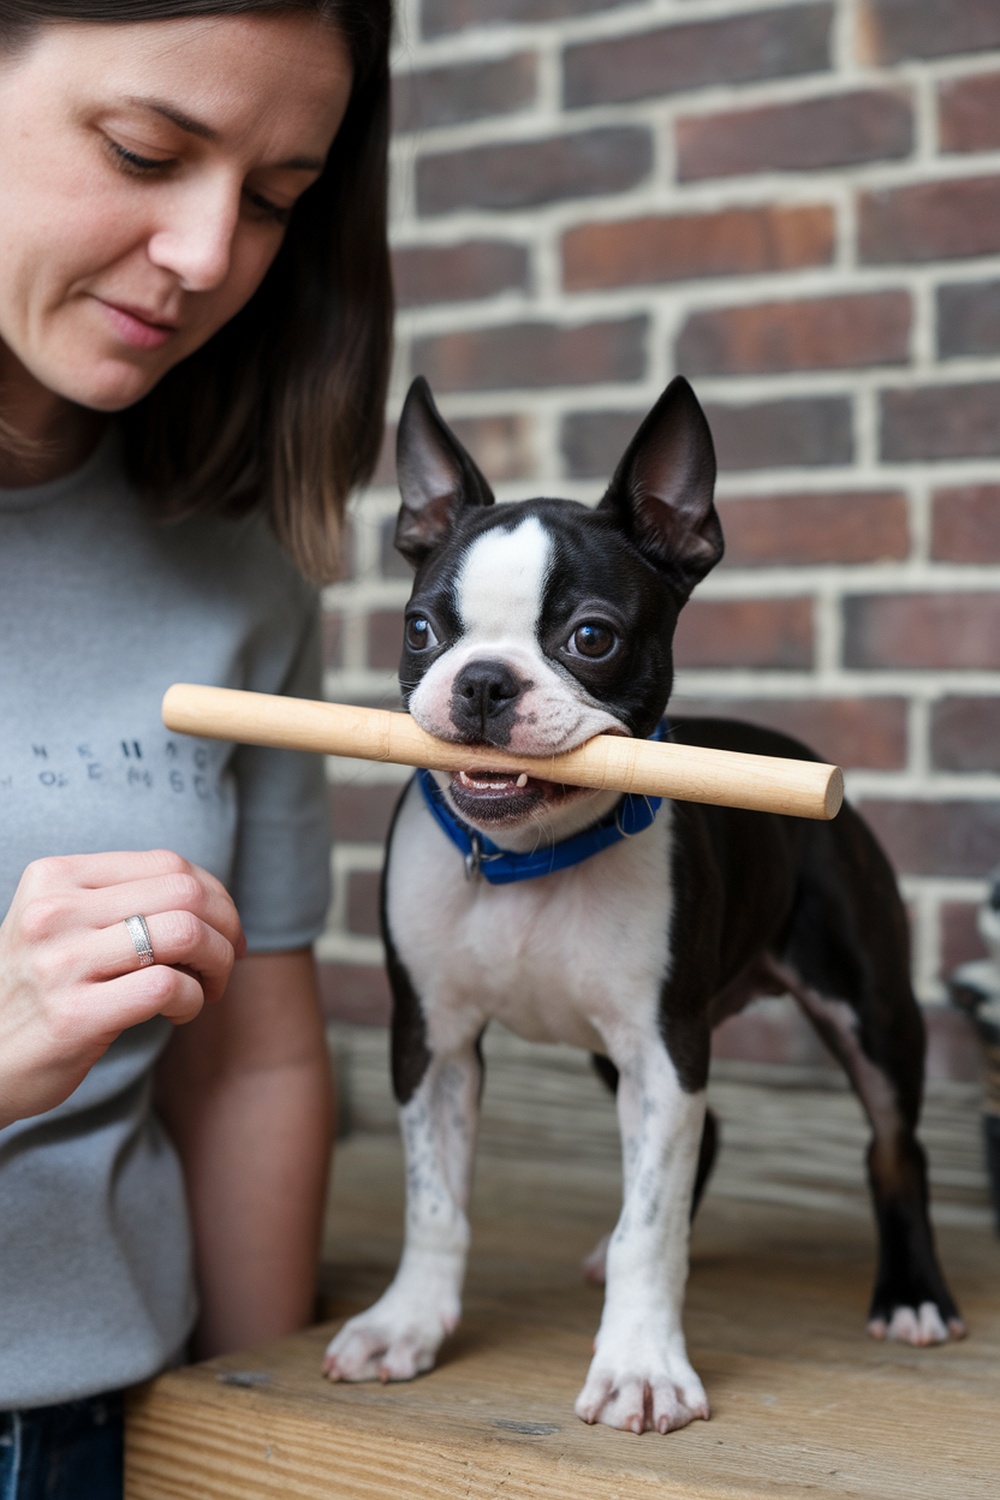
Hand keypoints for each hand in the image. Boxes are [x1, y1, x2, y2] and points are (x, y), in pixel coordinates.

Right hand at [0, 849, 245, 1127]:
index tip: (223, 929)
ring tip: (207, 988)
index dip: (215, 895)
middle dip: (226, 928)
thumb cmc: (41, 990)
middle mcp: (54, 911)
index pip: (168, 864)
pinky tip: (179, 1014)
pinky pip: (167, 987)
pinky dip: (192, 1000)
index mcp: (54, 877)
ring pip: (184, 934)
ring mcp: (60, 962)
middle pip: (185, 894)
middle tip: (226, 961)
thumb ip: (122, 900)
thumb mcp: (63, 926)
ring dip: (217, 964)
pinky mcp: (73, 1015)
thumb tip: (214, 898)